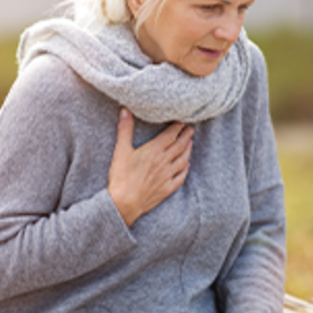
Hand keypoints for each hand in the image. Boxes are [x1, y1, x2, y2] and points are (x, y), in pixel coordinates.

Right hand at [108, 108, 193, 226]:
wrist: (124, 203)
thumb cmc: (121, 177)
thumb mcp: (121, 150)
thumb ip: (125, 129)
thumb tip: (125, 110)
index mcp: (154, 151)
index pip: (170, 135)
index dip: (177, 127)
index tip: (182, 121)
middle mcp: (164, 162)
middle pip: (179, 146)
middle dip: (186, 136)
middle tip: (191, 129)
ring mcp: (167, 176)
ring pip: (182, 160)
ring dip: (188, 150)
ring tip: (191, 143)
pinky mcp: (167, 188)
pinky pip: (180, 177)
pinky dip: (185, 169)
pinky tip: (186, 166)